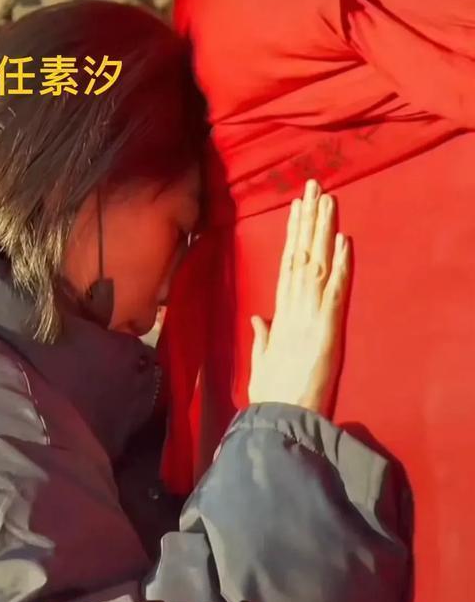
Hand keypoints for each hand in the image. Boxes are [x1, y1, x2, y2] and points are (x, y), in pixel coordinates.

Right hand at [248, 179, 350, 414]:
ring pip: (316, 263)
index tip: (296, 210)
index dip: (293, 236)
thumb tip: (257, 317)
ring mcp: (308, 315)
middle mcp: (292, 308)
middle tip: (313, 187)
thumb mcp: (262, 362)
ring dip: (322, 231)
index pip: (287, 266)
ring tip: (327, 199)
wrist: (280, 414)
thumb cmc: (271, 394)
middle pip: (301, 255)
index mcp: (279, 316)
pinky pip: (333, 290)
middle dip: (307, 220)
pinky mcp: (325, 327)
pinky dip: (339, 265)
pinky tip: (343, 240)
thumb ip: (261, 337)